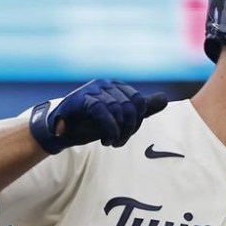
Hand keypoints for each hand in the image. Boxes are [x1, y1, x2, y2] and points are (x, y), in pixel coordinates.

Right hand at [29, 79, 168, 153]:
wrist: (61, 132)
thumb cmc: (90, 123)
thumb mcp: (120, 117)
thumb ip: (142, 108)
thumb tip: (165, 99)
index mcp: (117, 86)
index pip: (139, 102)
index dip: (137, 122)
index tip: (127, 135)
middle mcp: (106, 84)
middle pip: (131, 107)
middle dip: (129, 128)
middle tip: (119, 141)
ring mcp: (94, 90)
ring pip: (119, 110)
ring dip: (118, 132)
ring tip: (111, 142)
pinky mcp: (83, 99)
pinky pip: (104, 112)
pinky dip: (109, 129)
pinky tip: (106, 140)